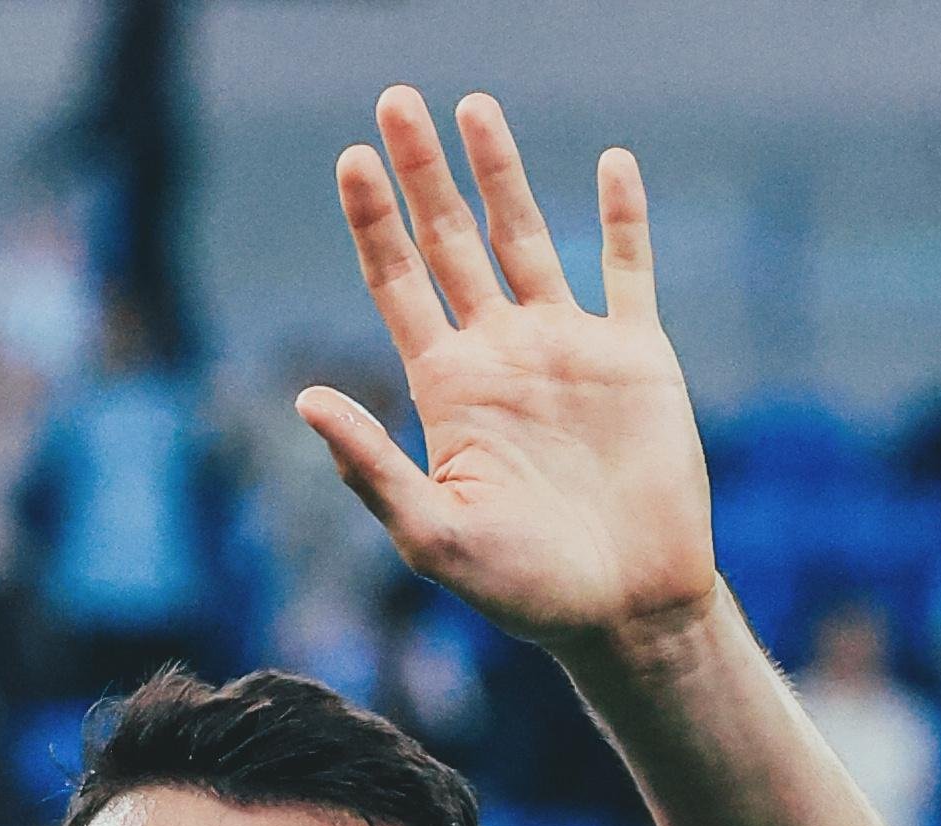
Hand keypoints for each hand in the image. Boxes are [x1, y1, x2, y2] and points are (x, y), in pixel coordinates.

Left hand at [298, 93, 713, 664]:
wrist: (625, 611)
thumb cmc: (524, 592)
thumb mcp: (431, 536)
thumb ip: (370, 468)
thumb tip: (304, 398)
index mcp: (447, 391)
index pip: (397, 286)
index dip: (374, 223)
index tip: (351, 160)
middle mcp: (501, 356)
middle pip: (449, 242)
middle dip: (421, 173)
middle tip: (394, 100)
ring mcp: (569, 348)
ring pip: (526, 236)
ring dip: (500, 172)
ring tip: (472, 106)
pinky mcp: (636, 355)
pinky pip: (629, 266)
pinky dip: (624, 215)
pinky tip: (612, 162)